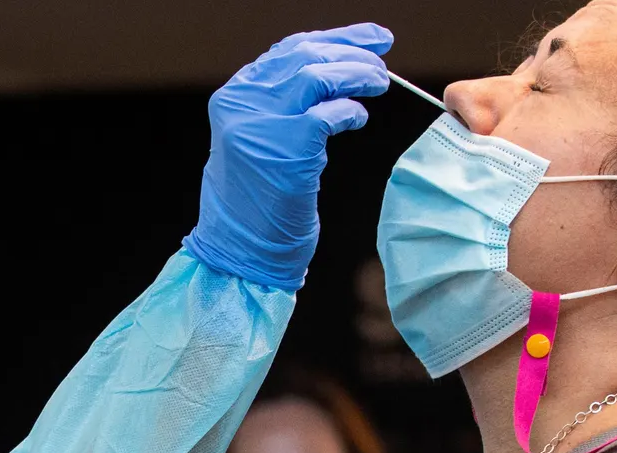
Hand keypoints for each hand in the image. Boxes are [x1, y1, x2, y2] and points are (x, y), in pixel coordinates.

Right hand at [182, 24, 393, 289]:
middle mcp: (242, 104)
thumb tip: (334, 71)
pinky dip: (351, 111)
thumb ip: (280, 105)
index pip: (288, 50)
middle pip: (306, 56)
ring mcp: (262, 125)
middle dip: (352, 51)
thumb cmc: (255, 202)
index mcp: (234, 97)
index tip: (369, 38)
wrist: (240, 250)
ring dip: (357, 74)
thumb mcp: (257, 140)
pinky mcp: (287, 148)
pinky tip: (359, 118)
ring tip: (379, 83)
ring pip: (318, 75)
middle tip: (382, 61)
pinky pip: (329, 114)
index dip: (334, 38)